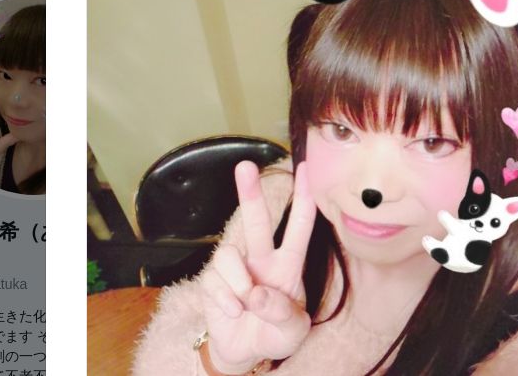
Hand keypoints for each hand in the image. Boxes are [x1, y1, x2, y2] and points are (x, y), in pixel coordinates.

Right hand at [200, 161, 316, 371]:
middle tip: (245, 167)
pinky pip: (214, 281)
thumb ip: (283, 314)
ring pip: (229, 254)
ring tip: (245, 305)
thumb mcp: (294, 331)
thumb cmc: (275, 334)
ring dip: (238, 283)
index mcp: (288, 265)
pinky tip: (233, 313)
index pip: (299, 226)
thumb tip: (258, 294)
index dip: (304, 197)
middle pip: (256, 222)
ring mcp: (236, 269)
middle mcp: (262, 260)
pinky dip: (225, 300)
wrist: (245, 352)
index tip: (304, 169)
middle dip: (250, 193)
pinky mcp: (213, 282)